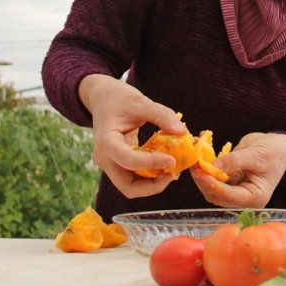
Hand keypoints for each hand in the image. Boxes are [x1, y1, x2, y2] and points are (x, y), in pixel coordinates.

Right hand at [78, 74, 186, 197]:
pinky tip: (164, 164)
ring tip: (171, 169)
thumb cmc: (119, 98)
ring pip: (131, 187)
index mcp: (106, 142)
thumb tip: (182, 132)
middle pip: (128, 186)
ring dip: (153, 183)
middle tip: (173, 172)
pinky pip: (134, 178)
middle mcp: (105, 158)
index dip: (152, 163)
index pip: (128, 160)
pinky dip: (150, 176)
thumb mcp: (141, 102)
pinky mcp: (117, 164)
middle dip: (153, 185)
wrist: (103, 98)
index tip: (172, 160)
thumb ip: (162, 115)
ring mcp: (110, 163)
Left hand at [191, 132, 285, 208]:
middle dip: (203, 179)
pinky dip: (206, 166)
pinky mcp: (230, 181)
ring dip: (201, 172)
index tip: (200, 172)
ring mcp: (236, 190)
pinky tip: (200, 150)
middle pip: (216, 194)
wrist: (280, 146)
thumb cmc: (274, 151)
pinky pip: (214, 176)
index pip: (229, 196)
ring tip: (194, 154)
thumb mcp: (256, 154)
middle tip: (193, 162)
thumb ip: (235, 161)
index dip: (213, 184)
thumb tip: (213, 165)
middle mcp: (244, 198)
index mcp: (255, 197)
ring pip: (211, 187)